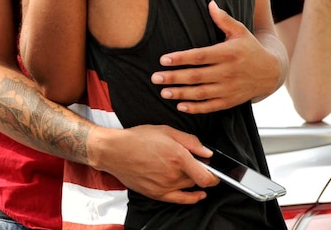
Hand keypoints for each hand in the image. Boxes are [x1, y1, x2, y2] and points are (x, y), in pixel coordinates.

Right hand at [91, 124, 217, 203]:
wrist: (115, 151)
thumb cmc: (137, 138)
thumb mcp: (166, 130)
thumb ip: (190, 141)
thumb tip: (207, 152)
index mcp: (178, 156)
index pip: (206, 176)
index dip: (215, 175)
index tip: (215, 171)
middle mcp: (173, 174)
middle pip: (198, 180)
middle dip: (200, 171)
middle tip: (194, 162)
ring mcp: (164, 186)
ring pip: (189, 187)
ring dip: (192, 180)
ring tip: (183, 169)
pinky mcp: (156, 194)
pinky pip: (180, 200)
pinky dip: (191, 198)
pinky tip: (198, 195)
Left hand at [151, 1, 283, 112]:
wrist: (271, 72)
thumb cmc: (250, 48)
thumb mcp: (240, 31)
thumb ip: (224, 19)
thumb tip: (210, 3)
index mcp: (228, 53)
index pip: (200, 56)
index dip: (181, 58)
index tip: (163, 59)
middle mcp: (228, 72)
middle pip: (197, 76)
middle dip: (174, 78)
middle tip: (155, 77)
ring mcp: (229, 88)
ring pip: (201, 93)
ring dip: (181, 93)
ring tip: (163, 92)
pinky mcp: (231, 101)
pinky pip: (211, 107)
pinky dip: (196, 108)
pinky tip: (180, 106)